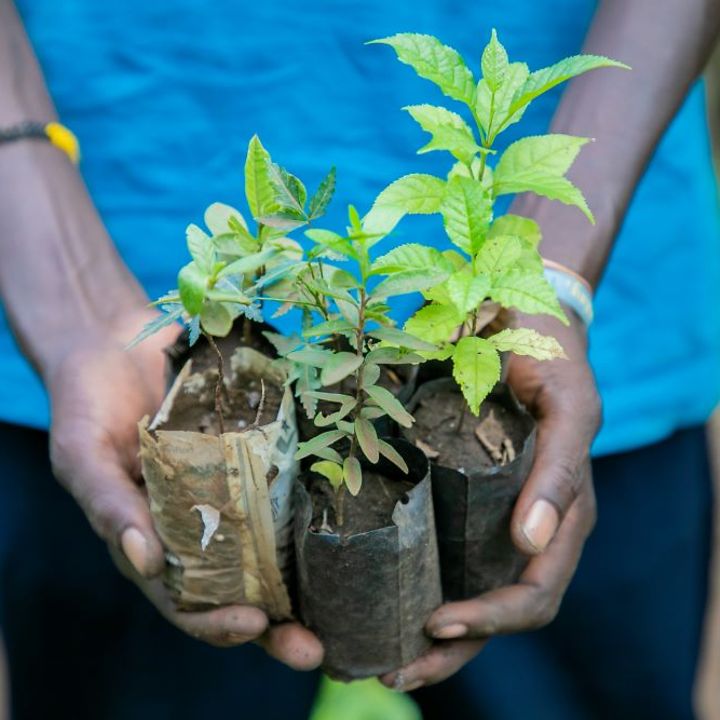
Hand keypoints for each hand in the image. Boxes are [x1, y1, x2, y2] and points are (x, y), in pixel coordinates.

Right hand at [47, 309, 322, 667]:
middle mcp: (200, 524)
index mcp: (156, 541)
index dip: (217, 622)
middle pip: (241, 586)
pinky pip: (284, 481)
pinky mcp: (254, 451)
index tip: (254, 625)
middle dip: (277, 623)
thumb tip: (145, 562)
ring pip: (272, 542)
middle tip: (313, 648)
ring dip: (305, 574)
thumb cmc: (87, 408)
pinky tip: (345, 516)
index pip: (188, 600)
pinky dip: (309, 501)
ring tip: (343, 597)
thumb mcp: (84, 458)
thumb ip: (109, 508)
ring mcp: (232, 489)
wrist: (113, 344)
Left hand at [381, 311, 600, 690]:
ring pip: (472, 594)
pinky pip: (447, 554)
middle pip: (500, 611)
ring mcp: (495, 515)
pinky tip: (380, 601)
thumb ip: (559, 470)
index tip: (438, 622)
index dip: (493, 619)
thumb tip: (534, 542)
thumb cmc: (552, 361)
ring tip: (385, 662)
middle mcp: (529, 526)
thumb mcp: (567, 408)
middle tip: (395, 670)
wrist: (522, 319)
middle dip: (455, 648)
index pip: (535, 592)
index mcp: (562, 515)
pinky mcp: (464, 497)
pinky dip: (420, 587)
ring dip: (436, 638)